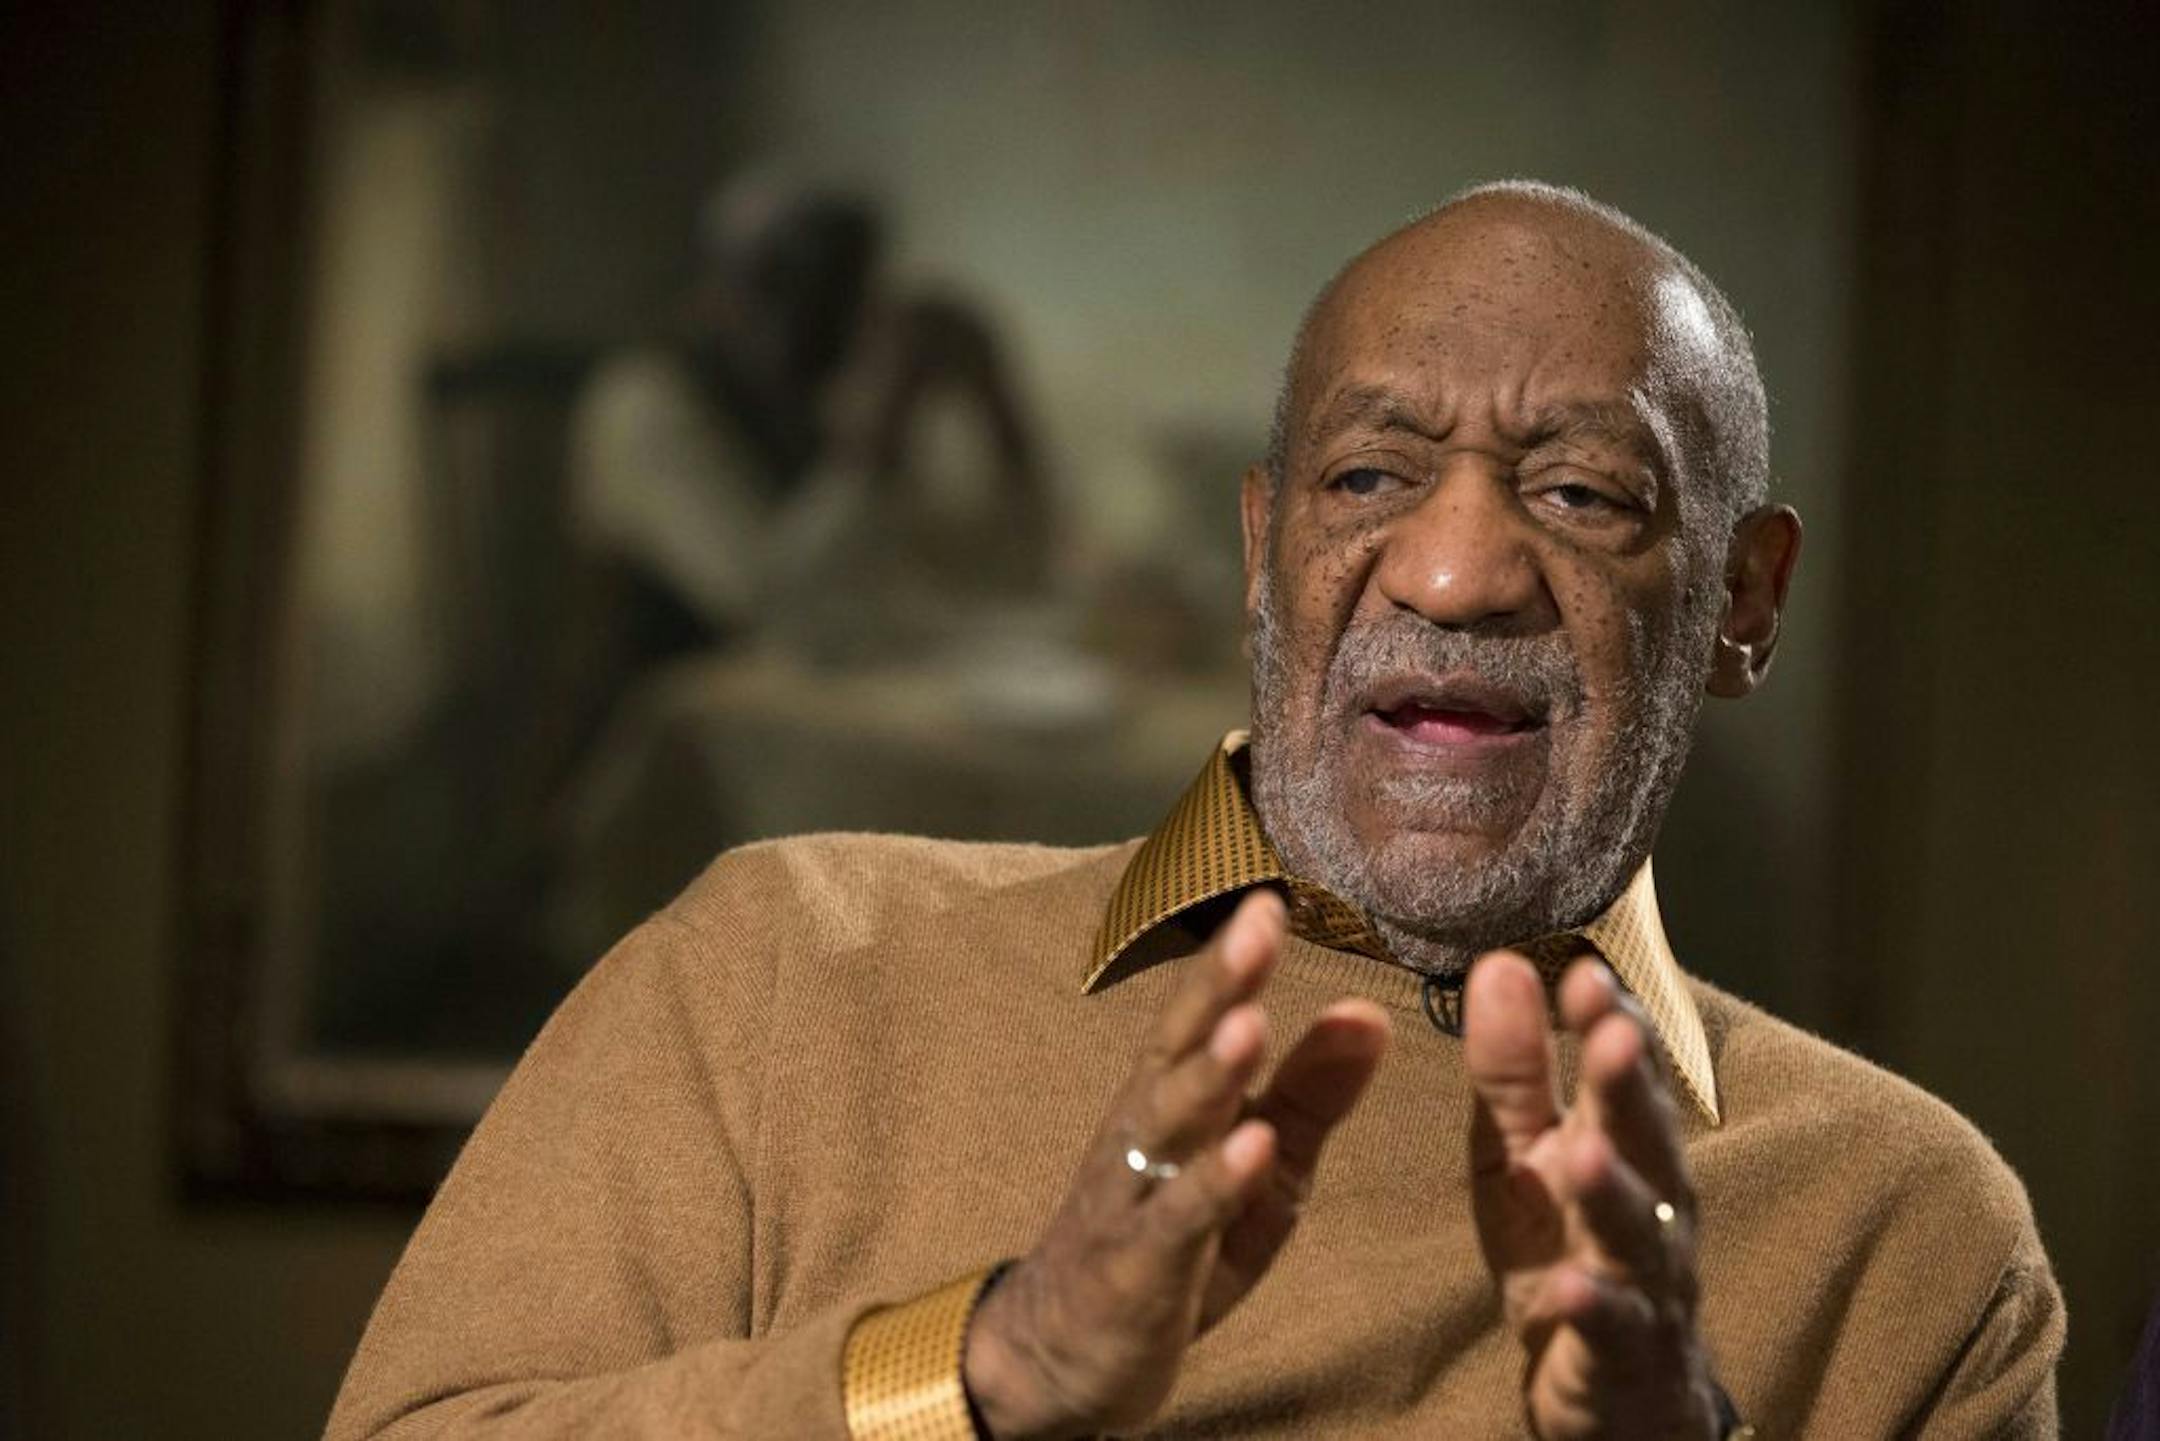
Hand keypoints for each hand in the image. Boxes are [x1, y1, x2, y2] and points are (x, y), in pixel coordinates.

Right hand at [964, 891, 1390, 1438]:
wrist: (1059, 1355)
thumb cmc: (1168, 1245)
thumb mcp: (1257, 1168)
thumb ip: (1311, 1093)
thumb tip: (1368, 1013)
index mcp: (1170, 1098)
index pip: (1201, 1016)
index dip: (1233, 959)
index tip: (1272, 899)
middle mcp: (1142, 1131)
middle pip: (1177, 1047)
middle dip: (1218, 984)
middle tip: (1257, 923)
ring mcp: (1134, 1195)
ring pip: (1169, 1122)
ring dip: (1210, 1072)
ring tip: (1253, 1023)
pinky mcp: (1137, 1266)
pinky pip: (1178, 1217)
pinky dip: (1214, 1180)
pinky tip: (1253, 1146)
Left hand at [1463, 953, 1721, 1440]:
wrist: (1615, 1390)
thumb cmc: (1566, 1246)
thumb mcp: (1523, 1152)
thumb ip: (1513, 1067)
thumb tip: (1500, 961)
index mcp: (1620, 1142)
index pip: (1623, 1069)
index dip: (1611, 1020)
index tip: (1584, 971)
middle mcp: (1651, 1201)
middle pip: (1645, 1137)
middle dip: (1629, 1085)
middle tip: (1610, 1032)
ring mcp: (1645, 1280)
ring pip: (1639, 1232)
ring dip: (1615, 1191)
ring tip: (1583, 1153)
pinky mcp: (1625, 1353)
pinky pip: (1615, 1329)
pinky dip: (1594, 1308)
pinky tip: (1568, 1290)